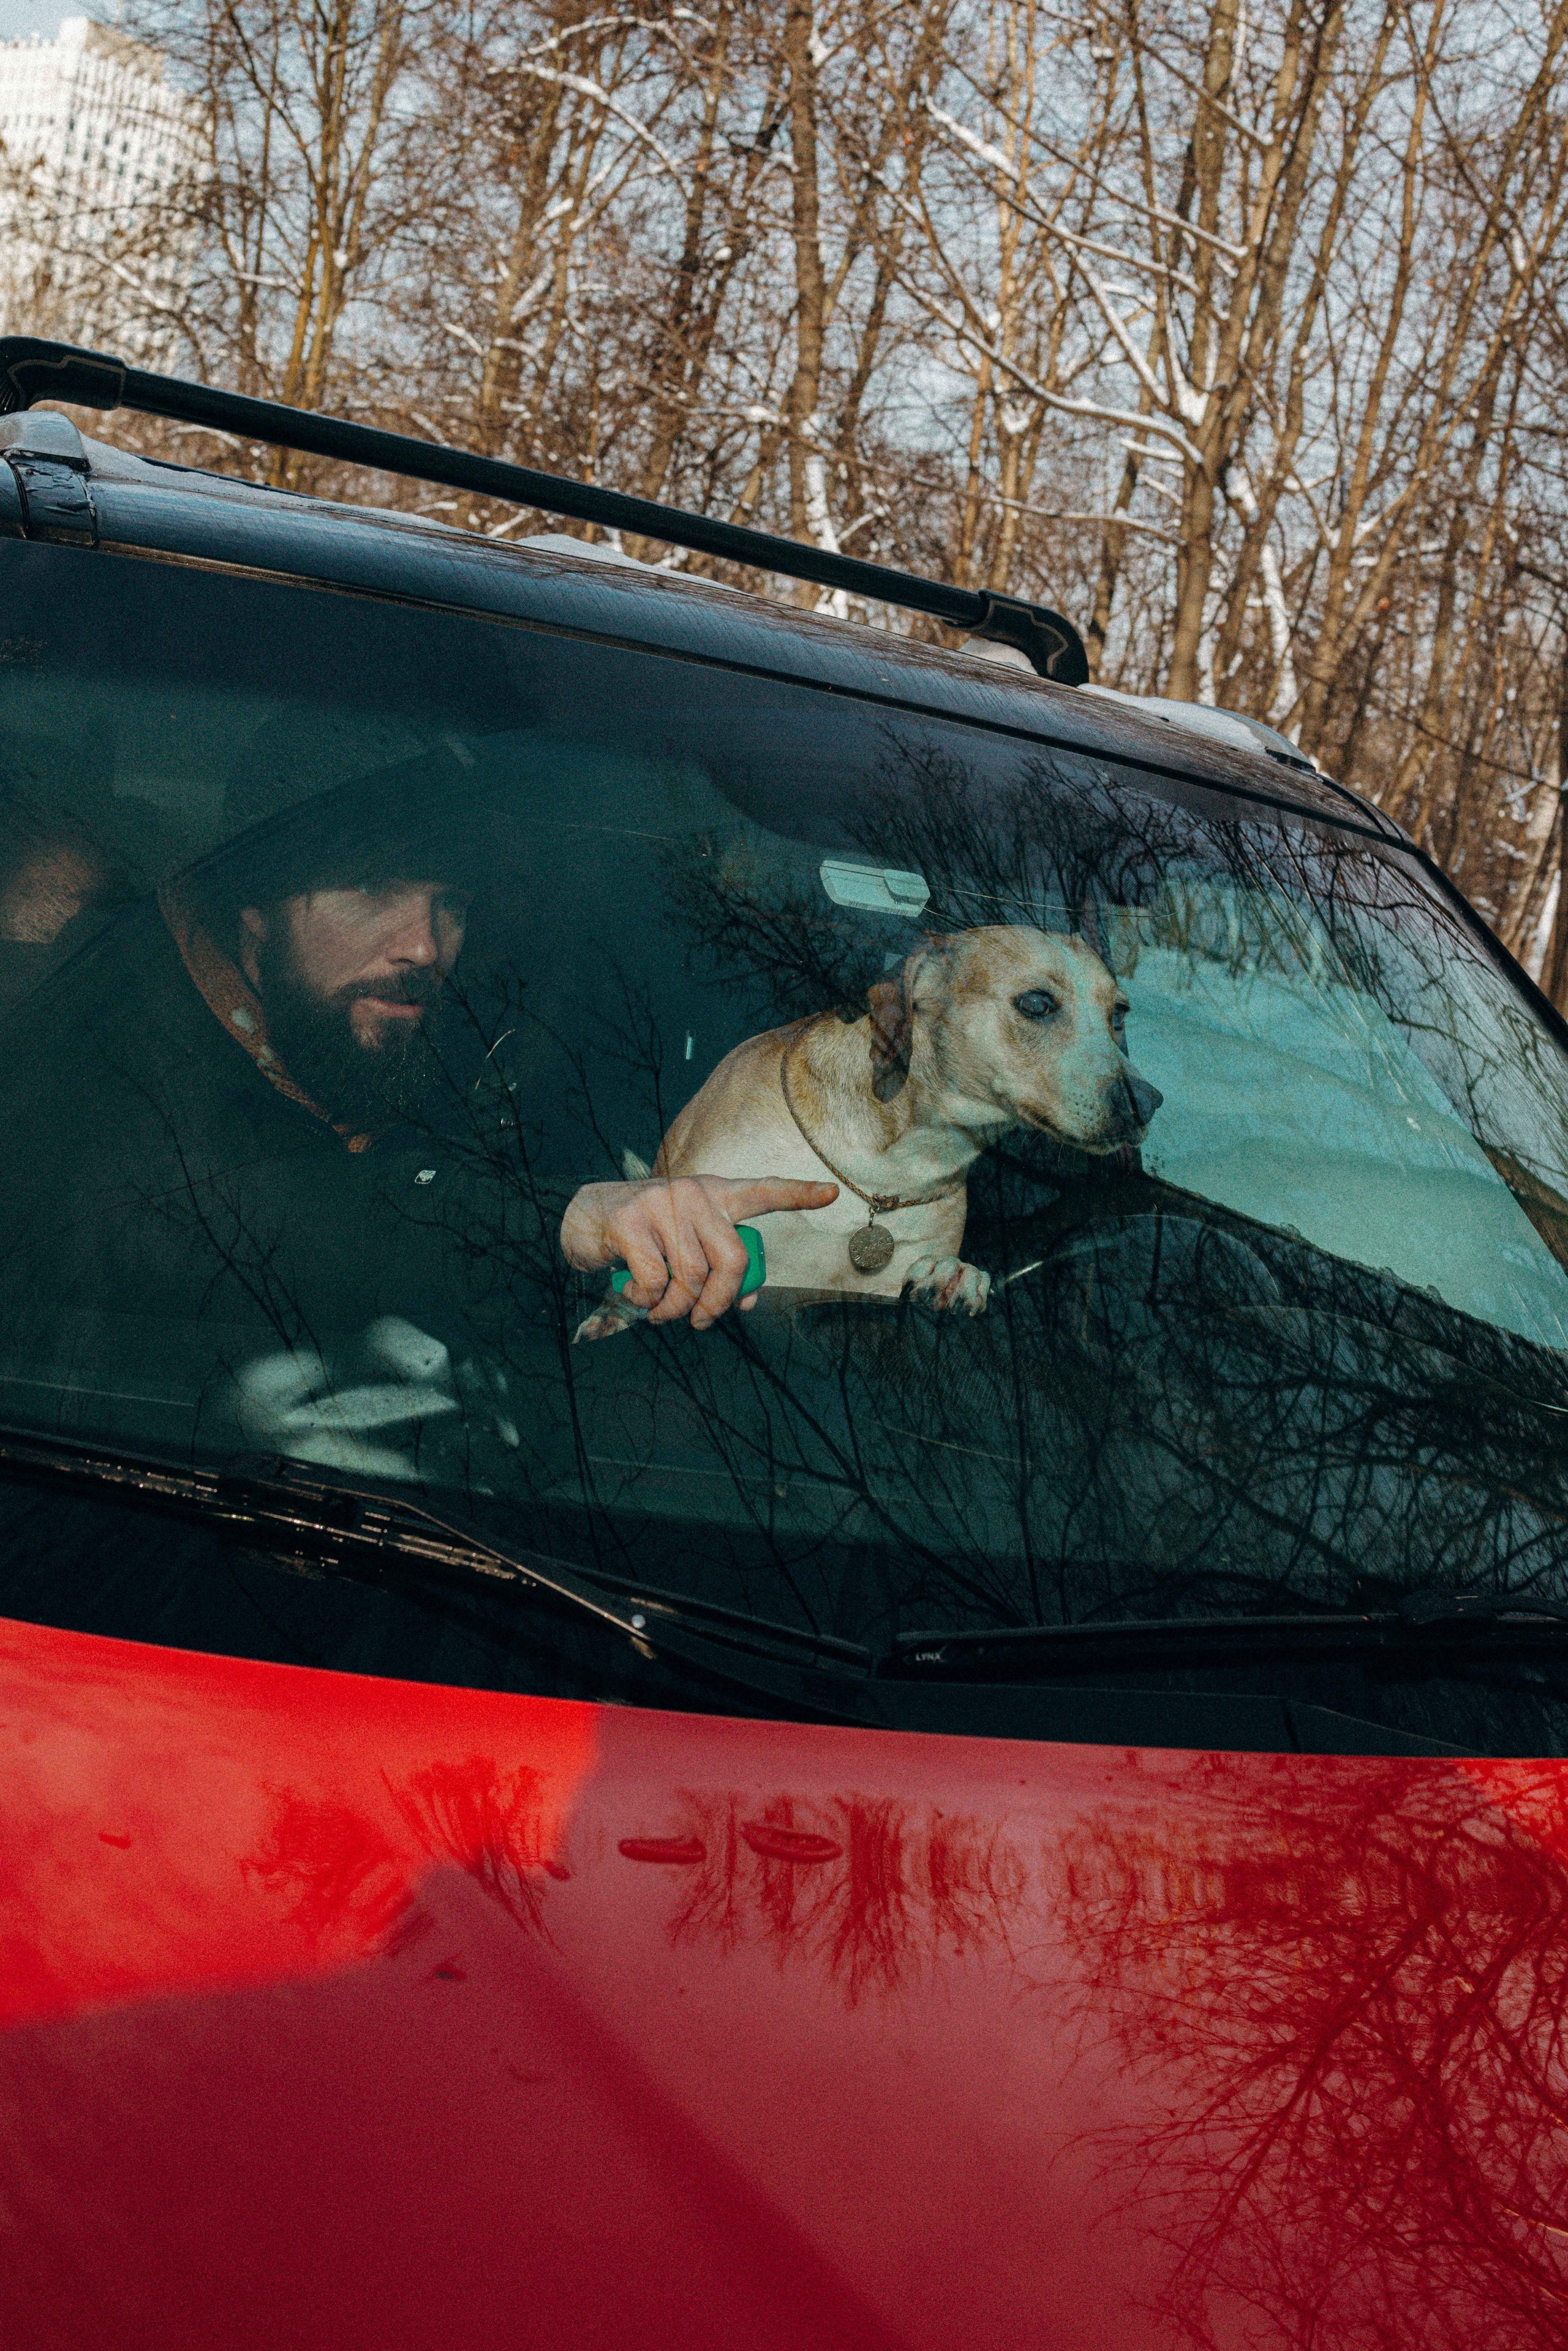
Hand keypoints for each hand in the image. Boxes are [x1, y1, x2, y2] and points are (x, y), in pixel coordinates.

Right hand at [560, 1174, 837, 1328]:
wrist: (586, 1218)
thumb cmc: (647, 1238)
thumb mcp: (687, 1245)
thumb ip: (719, 1268)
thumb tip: (749, 1303)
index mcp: (717, 1196)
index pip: (765, 1192)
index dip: (799, 1194)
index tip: (832, 1194)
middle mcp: (695, 1194)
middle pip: (732, 1260)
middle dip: (719, 1303)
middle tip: (701, 1322)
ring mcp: (662, 1204)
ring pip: (691, 1278)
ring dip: (675, 1310)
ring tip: (659, 1312)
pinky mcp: (631, 1221)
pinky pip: (655, 1281)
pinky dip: (646, 1301)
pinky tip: (636, 1296)